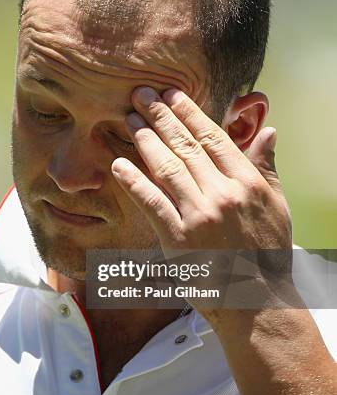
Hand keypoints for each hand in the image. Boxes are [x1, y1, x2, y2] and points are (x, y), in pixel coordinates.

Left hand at [111, 87, 293, 323]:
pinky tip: (118, 165)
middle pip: (185, 146)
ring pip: (167, 168)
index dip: (189, 113)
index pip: (213, 137)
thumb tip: (269, 130)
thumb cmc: (267, 253)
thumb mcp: (277, 205)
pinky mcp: (179, 239)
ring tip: (129, 118)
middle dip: (160, 116)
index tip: (172, 94)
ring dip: (145, 140)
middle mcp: (222, 194)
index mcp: (246, 182)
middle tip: (140, 94)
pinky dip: (134, 183)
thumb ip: (267, 166)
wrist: (258, 301)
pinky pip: (153, 204)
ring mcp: (199, 216)